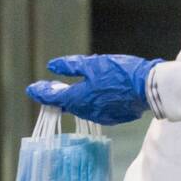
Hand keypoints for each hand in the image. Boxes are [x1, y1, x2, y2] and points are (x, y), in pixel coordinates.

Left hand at [26, 54, 162, 124]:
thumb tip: (52, 66)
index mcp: (78, 98)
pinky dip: (93, 102)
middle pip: (67, 103)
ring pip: (82, 107)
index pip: (53, 97)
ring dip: (75, 99)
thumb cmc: (120, 72)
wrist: (149, 87)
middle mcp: (86, 111)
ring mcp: (100, 116)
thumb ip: (71, 66)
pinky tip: (97, 93)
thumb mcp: (93, 64)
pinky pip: (97, 109)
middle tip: (50, 87)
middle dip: (57, 95)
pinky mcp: (113, 117)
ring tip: (71, 89)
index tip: (31, 89)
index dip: (41, 92)